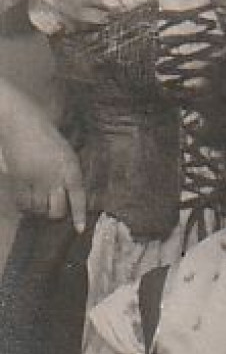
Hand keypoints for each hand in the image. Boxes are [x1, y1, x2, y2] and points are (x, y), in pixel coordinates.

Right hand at [1, 115, 85, 230]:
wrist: (24, 124)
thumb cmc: (48, 138)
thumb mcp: (66, 154)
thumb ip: (69, 175)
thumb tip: (69, 198)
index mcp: (71, 168)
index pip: (78, 197)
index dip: (78, 215)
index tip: (79, 230)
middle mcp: (54, 176)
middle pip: (57, 209)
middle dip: (56, 213)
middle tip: (54, 210)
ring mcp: (35, 179)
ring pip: (39, 208)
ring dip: (40, 208)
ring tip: (39, 199)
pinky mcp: (18, 179)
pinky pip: (23, 201)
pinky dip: (26, 205)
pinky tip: (27, 199)